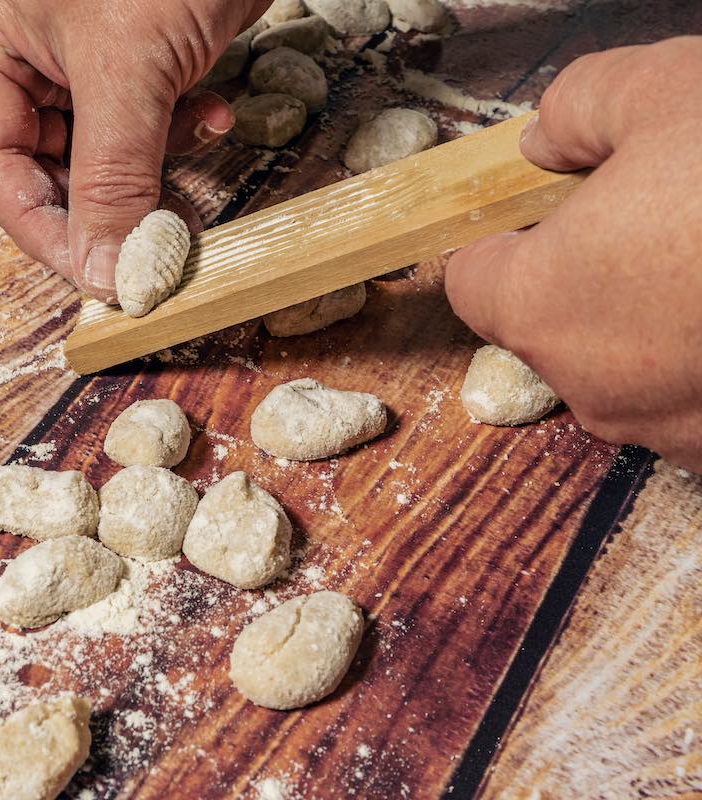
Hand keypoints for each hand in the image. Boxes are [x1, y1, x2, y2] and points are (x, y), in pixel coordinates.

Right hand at [0, 0, 269, 300]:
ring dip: (153, 174)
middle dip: (104, 206)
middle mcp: (35, 54)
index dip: (43, 227)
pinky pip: (153, 118)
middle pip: (50, 164)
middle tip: (152, 245)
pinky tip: (217, 120)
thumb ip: (113, 172)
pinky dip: (185, 133)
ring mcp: (95, 53)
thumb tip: (106, 269)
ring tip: (191, 175)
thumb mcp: (126, 65)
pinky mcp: (151, 50)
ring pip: (107, 148)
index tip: (95, 275)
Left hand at [445, 37, 701, 469]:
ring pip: (634, 363)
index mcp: (542, 304)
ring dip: (663, 317)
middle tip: (662, 211)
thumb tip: (544, 143)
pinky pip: (699, 392)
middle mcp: (593, 386)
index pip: (475, 280)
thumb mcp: (663, 89)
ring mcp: (672, 431)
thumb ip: (574, 110)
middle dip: (591, 270)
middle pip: (556, 324)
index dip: (503, 234)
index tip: (545, 203)